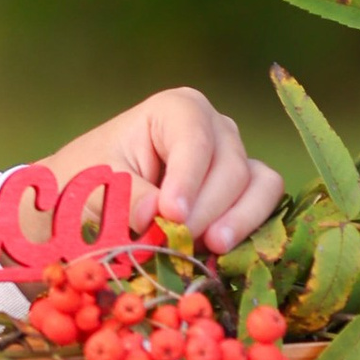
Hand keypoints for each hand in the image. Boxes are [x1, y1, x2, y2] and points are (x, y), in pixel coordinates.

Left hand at [46, 87, 283, 256]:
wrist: (93, 195)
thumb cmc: (93, 178)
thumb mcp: (98, 183)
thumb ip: (127, 197)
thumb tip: (152, 216)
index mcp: (178, 109)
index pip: (195, 141)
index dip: (187, 179)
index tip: (170, 214)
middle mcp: (215, 127)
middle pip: (229, 167)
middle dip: (205, 210)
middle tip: (177, 242)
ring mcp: (236, 156)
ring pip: (259, 184)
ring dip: (237, 220)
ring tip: (210, 247)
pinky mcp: (247, 187)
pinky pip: (266, 201)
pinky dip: (250, 226)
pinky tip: (222, 250)